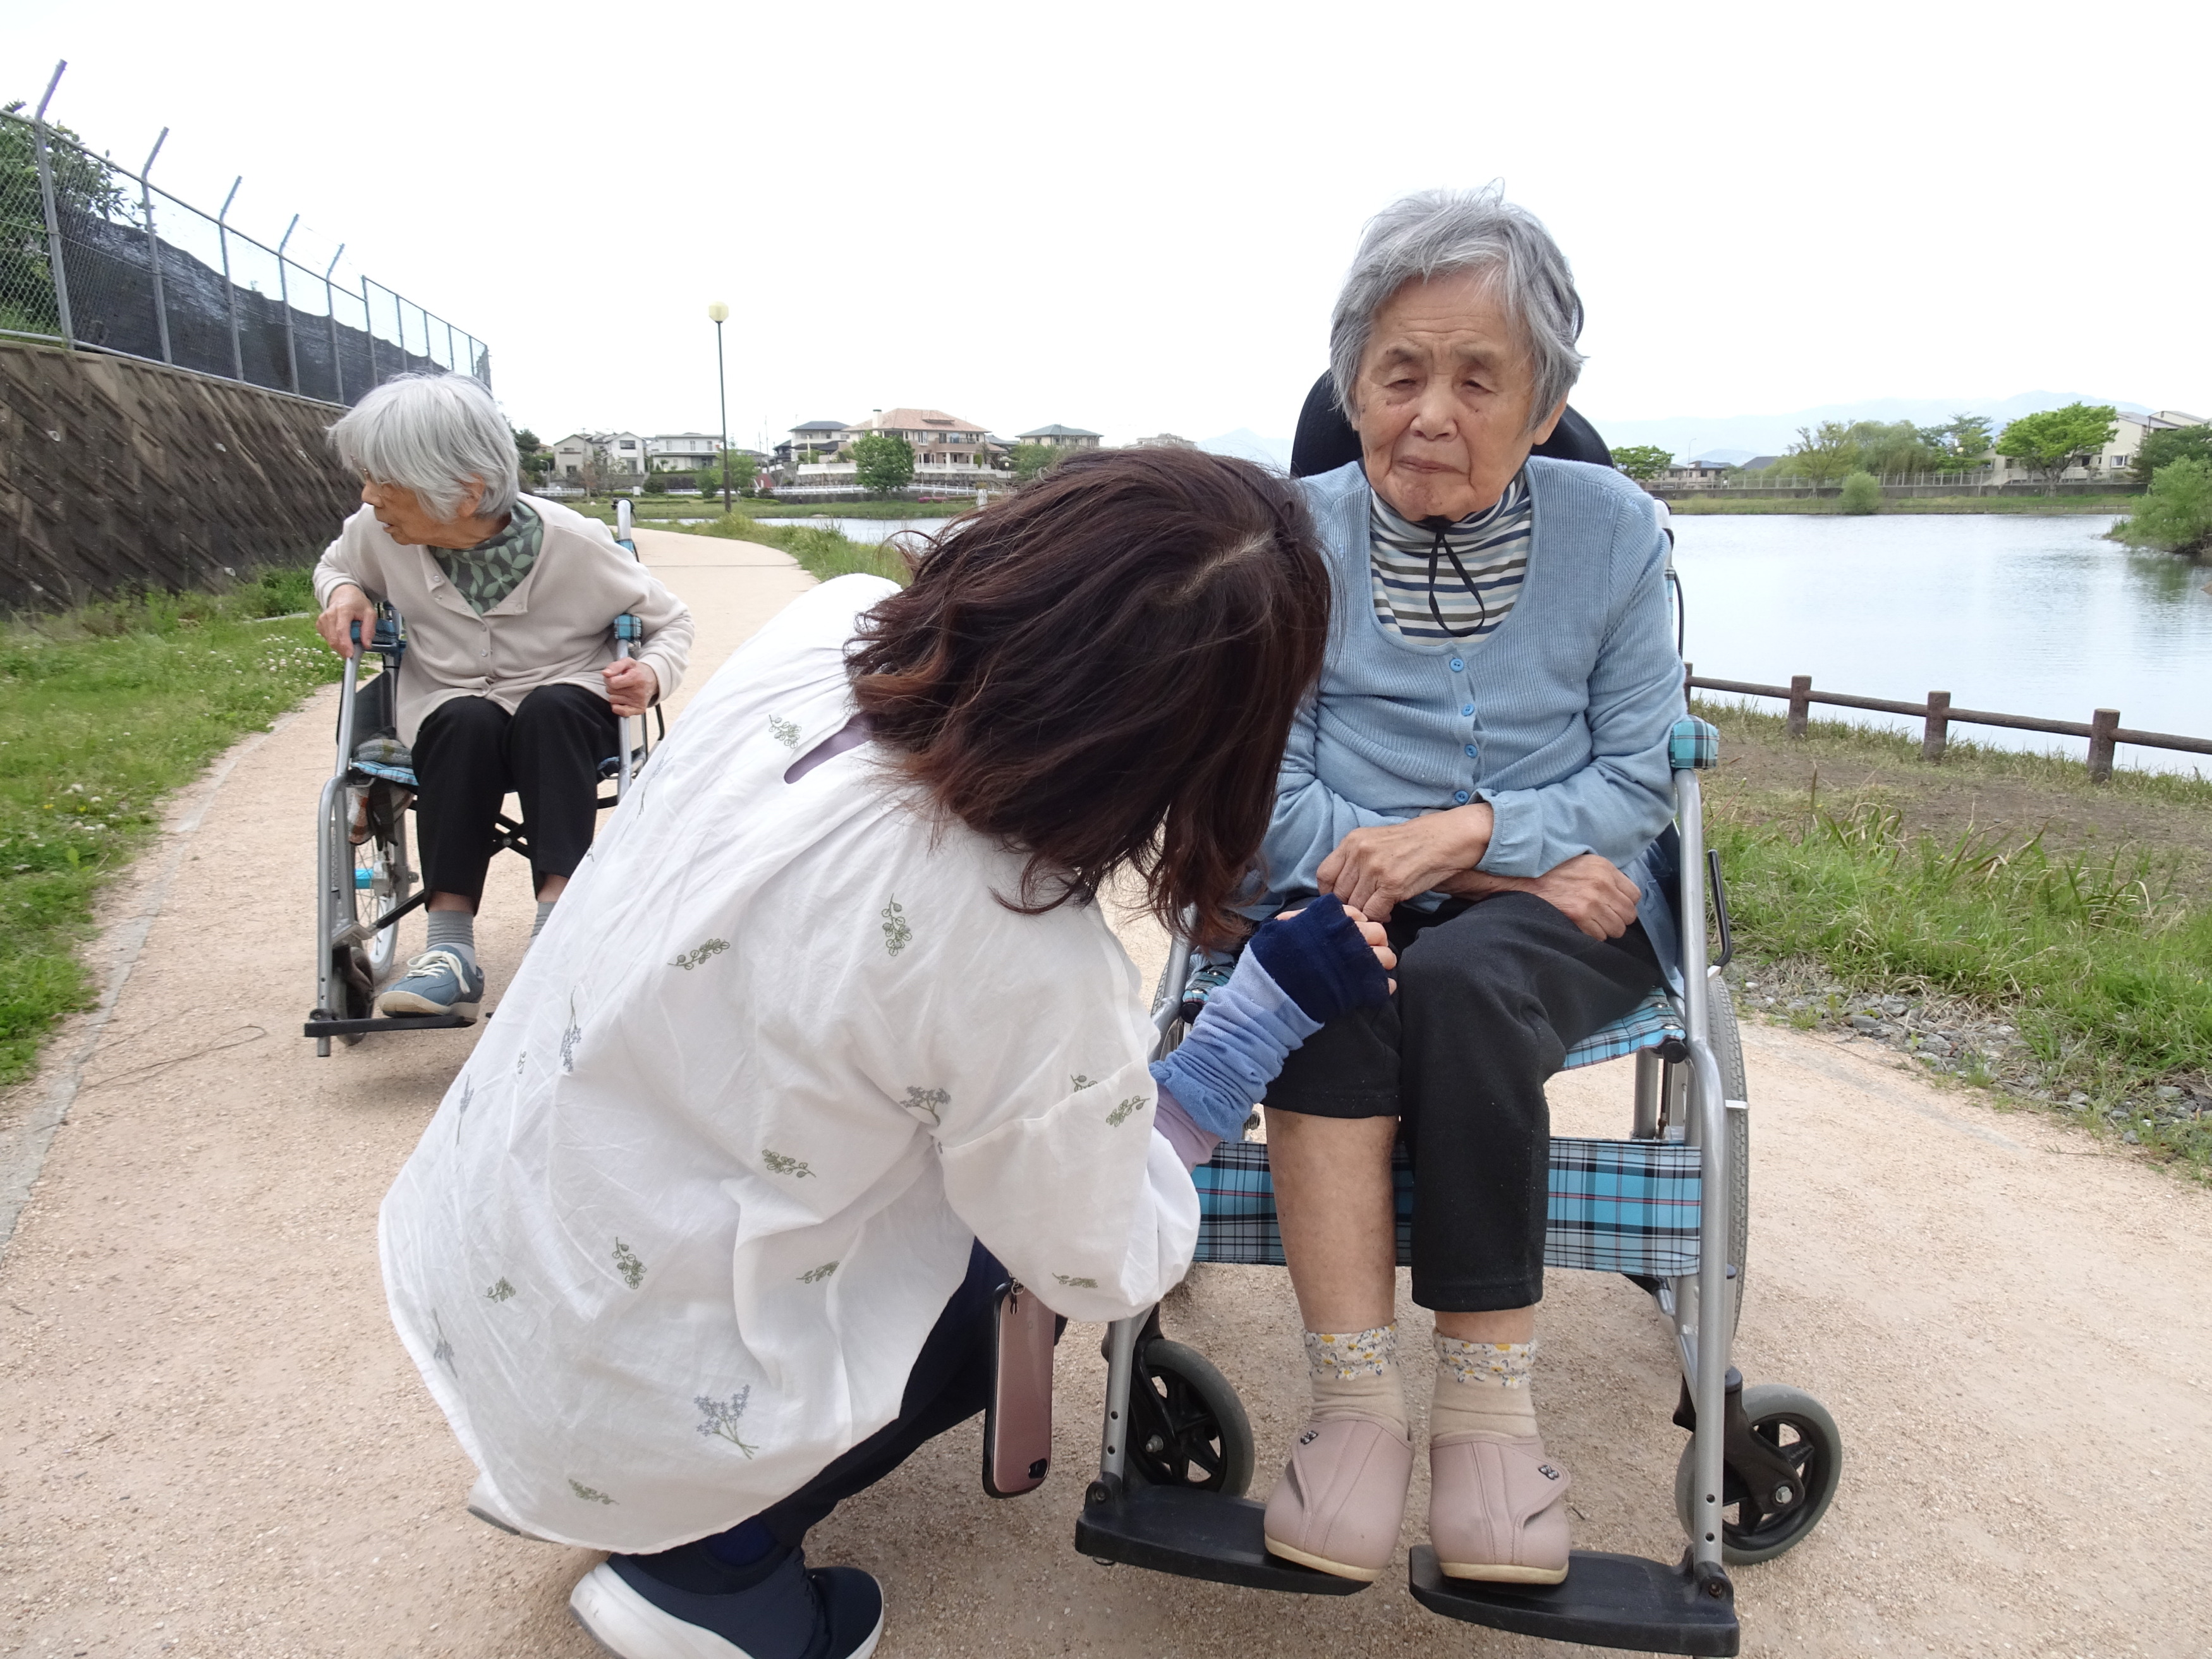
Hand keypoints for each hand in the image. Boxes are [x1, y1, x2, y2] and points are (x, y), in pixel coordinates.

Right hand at [315, 583, 377, 658]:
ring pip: (330, 641)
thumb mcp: (370, 613)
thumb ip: (369, 629)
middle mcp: (329, 615)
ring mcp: (322, 619)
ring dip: (342, 645)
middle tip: (357, 648)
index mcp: (343, 610)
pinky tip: (343, 634)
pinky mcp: (319, 624)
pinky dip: (337, 641)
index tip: (350, 655)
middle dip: (345, 648)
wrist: (343, 594)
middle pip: (334, 638)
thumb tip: (366, 645)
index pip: (341, 631)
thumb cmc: (357, 603)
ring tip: (351, 636)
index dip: (345, 645)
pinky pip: (328, 639)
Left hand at [603, 657, 658, 716]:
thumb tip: (605, 674)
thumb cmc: (638, 671)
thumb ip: (614, 666)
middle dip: (612, 686)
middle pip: (611, 691)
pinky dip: (618, 707)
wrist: (653, 679)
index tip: (613, 677)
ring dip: (615, 695)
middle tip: (620, 683)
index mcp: (636, 678)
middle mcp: (638, 691)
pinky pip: (621, 712)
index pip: (612, 683)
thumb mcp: (627, 662)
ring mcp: (639, 701)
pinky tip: (623, 700)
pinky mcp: (639, 709)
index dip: (608, 679)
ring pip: (613, 700)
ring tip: (624, 690)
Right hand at [1280, 902, 1397, 994]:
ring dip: (1383, 962)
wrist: (1277, 985)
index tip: (1353, 931)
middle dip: (1376, 941)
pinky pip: (1383, 984)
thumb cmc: (1278, 953)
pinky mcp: (1361, 986)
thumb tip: (1293, 918)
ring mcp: (1359, 962)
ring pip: (1387, 957)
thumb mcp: (1285, 926)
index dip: (1358, 923)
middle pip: (1378, 933)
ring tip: (1373, 969)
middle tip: (1367, 950)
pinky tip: (1375, 986)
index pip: (1358, 915)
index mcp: (1334, 920)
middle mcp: (1351, 937)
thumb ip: (1297, 918)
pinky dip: (1382, 985)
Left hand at [1315, 803, 1493, 920]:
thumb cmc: (1414, 841)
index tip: (1340, 902)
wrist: (1447, 837)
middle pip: (1339, 894)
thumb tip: (1341, 888)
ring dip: (1366, 913)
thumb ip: (1356, 859)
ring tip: (1379, 911)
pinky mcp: (1392, 884)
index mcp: (1352, 840)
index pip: (1324, 875)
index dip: (1329, 894)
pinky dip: (1380, 917)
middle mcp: (1360, 853)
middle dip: (1350, 906)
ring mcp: (1375, 868)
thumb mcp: (1377, 840)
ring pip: (1356, 905)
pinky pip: (1374, 912)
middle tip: (1364, 910)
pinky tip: (1389, 913)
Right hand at [1443, 852, 1640, 940]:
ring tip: (1586, 924)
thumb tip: (1614, 894)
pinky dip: (1590, 936)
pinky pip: (1598, 936)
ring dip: (1604, 930)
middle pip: (1628, 914)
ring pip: (1616, 929)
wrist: (1516, 877)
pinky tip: (1577, 928)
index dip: (1623, 904)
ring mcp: (1591, 901)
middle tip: (1600, 919)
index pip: (1634, 895)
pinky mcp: (1579, 916)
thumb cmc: (1543, 871)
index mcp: (1603, 867)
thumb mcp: (1578, 862)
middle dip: (1616, 919)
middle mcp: (1601, 883)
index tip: (1612, 907)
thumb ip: (1600, 875)